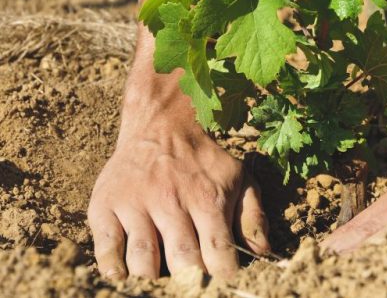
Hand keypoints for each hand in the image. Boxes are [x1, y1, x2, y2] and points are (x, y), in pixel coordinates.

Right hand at [88, 68, 269, 278]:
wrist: (161, 122)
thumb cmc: (204, 159)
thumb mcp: (239, 177)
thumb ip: (252, 215)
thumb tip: (263, 252)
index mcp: (207, 199)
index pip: (219, 253)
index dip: (223, 276)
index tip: (221, 281)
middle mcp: (171, 202)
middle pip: (183, 262)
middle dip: (191, 282)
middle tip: (192, 286)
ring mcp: (136, 204)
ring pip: (144, 261)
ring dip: (153, 280)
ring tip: (160, 283)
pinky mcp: (106, 205)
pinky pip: (106, 249)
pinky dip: (113, 271)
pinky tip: (124, 277)